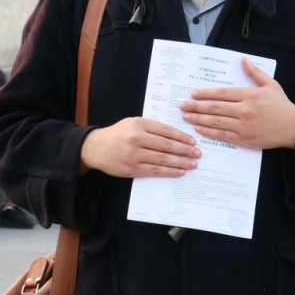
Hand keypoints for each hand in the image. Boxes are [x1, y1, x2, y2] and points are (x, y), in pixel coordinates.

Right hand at [79, 117, 198, 177]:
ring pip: (163, 159)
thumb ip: (152, 127)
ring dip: (181, 162)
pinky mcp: (132, 168)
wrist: (96, 148)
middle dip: (185, 150)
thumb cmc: (118, 134)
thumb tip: (176, 135)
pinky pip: (155, 171)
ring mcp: (135, 155)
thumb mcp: (133, 122)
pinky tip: (179, 172)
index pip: (166, 130)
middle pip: (167, 145)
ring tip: (193, 164)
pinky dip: (169, 171)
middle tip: (198, 154)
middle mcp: (137, 138)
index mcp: (139, 124)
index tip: (193, 141)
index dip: (182, 137)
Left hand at [180, 57, 294, 152]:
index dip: (206, 93)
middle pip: (215, 107)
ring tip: (185, 116)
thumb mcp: (271, 85)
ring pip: (216, 121)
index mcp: (250, 95)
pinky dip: (209, 131)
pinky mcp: (244, 138)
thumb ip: (255, 72)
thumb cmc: (282, 105)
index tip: (193, 93)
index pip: (222, 93)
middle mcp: (244, 110)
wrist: (294, 128)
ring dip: (198, 118)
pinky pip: (223, 135)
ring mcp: (243, 125)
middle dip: (196, 106)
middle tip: (182, 105)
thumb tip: (243, 59)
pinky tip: (199, 128)